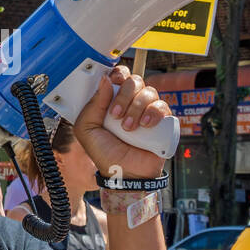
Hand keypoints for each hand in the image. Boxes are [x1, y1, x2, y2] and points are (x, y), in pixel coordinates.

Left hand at [72, 65, 170, 179]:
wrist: (124, 174)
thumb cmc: (105, 153)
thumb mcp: (87, 130)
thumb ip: (92, 105)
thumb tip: (105, 80)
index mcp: (112, 100)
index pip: (119, 75)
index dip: (117, 75)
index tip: (112, 84)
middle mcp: (131, 102)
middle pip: (134, 80)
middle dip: (124, 96)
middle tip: (116, 116)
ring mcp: (147, 110)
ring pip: (149, 92)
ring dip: (136, 108)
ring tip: (128, 128)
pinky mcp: (162, 121)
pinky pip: (162, 106)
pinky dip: (153, 113)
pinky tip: (145, 126)